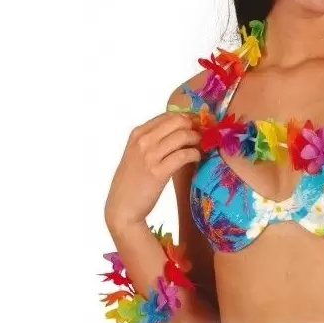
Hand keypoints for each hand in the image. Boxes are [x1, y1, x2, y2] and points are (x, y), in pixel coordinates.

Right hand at [105, 111, 204, 229]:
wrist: (122, 207)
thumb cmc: (132, 181)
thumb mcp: (136, 153)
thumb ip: (152, 140)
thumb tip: (180, 130)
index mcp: (138, 133)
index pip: (168, 115)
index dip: (186, 118)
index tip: (196, 125)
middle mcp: (143, 141)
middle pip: (177, 121)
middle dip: (193, 126)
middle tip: (201, 135)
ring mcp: (150, 155)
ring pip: (182, 136)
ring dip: (196, 140)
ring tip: (200, 147)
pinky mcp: (158, 172)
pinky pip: (184, 155)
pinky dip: (194, 154)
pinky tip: (196, 158)